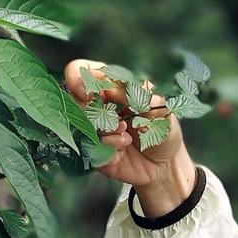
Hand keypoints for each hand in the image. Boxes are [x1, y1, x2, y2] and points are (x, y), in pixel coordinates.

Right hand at [63, 58, 186, 186]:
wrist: (164, 166)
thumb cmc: (162, 132)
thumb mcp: (161, 113)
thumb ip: (145, 98)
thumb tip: (129, 87)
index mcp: (110, 87)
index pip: (82, 71)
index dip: (79, 79)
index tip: (93, 92)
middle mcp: (96, 106)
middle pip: (74, 99)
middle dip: (94, 110)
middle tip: (120, 122)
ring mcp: (91, 129)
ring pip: (80, 124)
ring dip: (104, 131)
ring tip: (126, 137)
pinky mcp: (91, 151)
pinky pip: (88, 149)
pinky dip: (106, 150)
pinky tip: (121, 152)